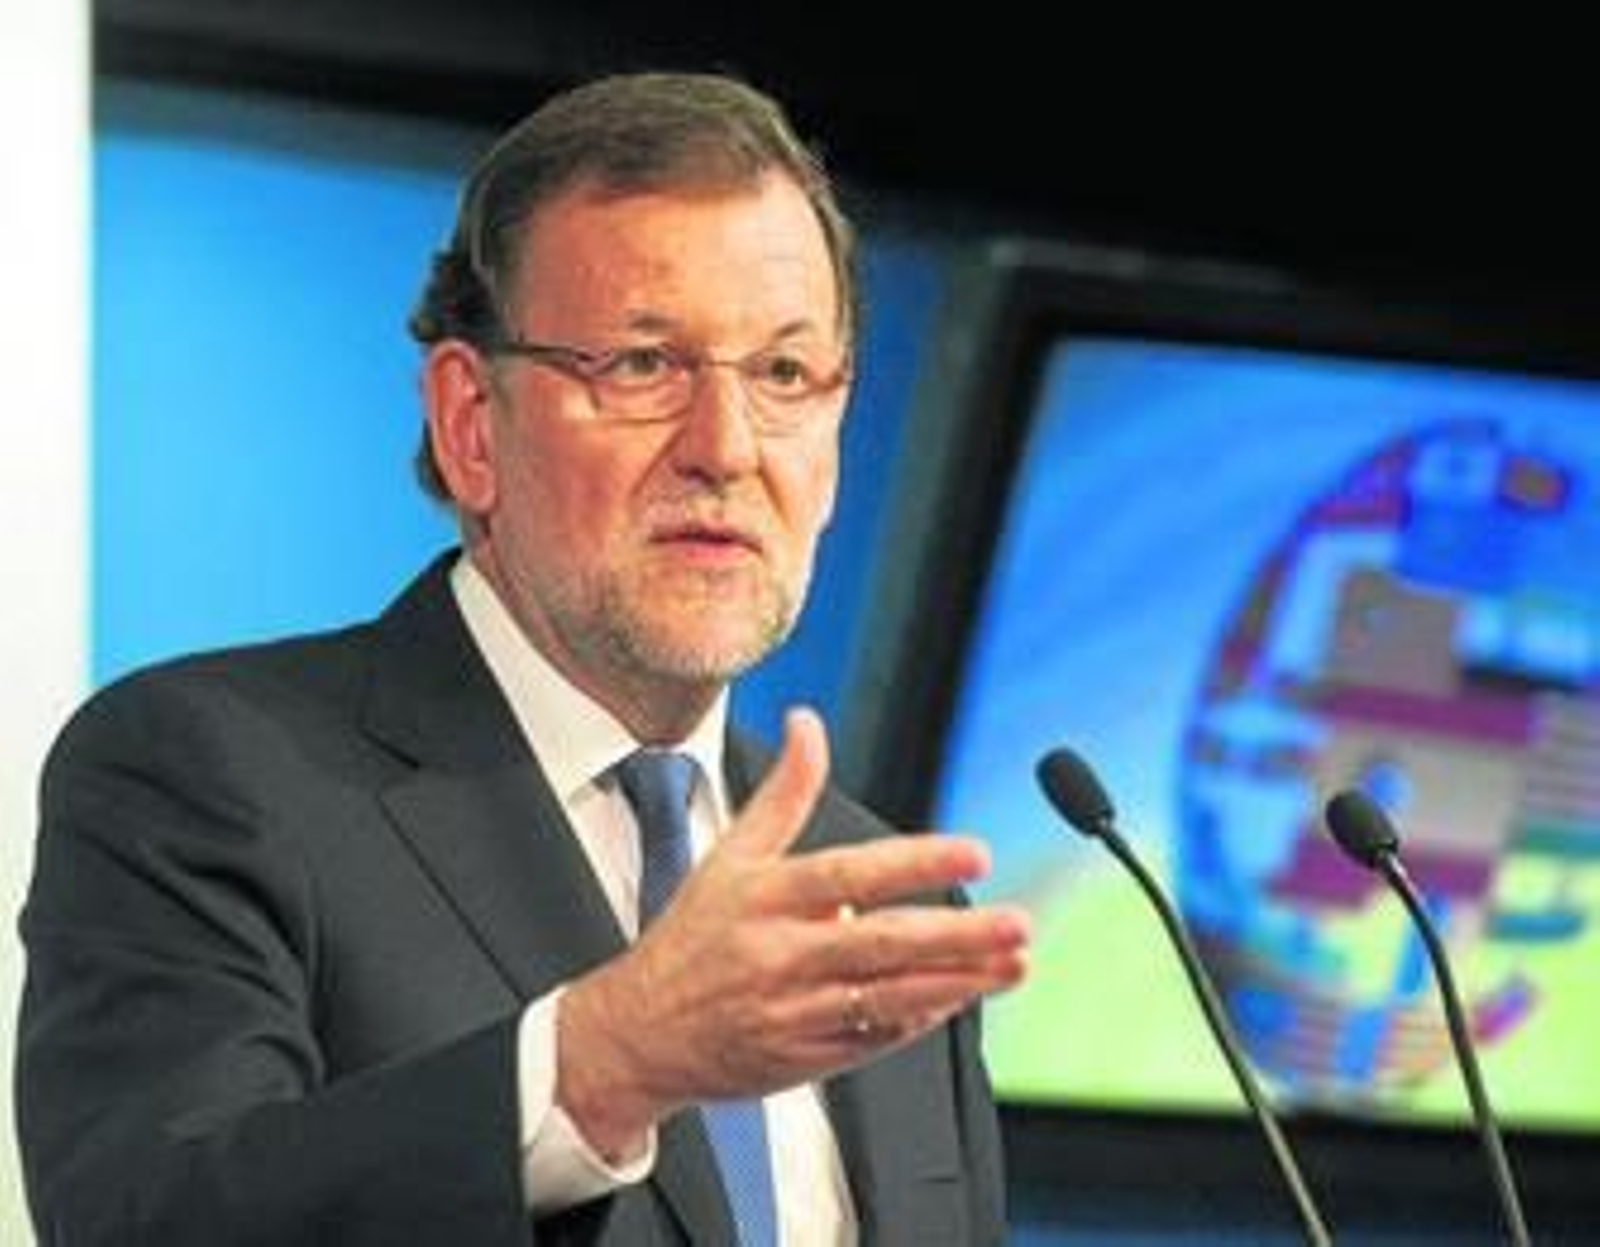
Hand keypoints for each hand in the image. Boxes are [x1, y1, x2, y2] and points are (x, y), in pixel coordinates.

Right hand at [555, 706, 1030, 1157]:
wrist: (637, 1034)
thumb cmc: (689, 938)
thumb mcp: (727, 856)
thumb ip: (782, 793)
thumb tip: (807, 722)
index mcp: (764, 898)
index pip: (849, 874)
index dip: (914, 863)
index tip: (974, 853)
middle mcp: (781, 954)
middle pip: (881, 943)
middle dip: (957, 935)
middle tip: (1017, 923)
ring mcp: (794, 1011)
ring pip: (889, 997)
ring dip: (958, 982)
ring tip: (1013, 964)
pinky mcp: (804, 1059)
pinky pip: (874, 1040)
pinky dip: (920, 1018)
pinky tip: (962, 996)